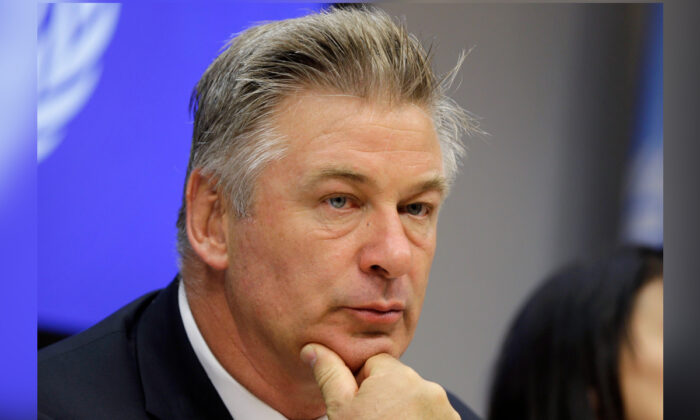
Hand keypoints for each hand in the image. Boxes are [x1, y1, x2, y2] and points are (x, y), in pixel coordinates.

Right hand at [300, 343, 460, 419]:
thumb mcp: (340, 410)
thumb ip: (329, 373)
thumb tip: (313, 349)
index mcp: (398, 375)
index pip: (375, 363)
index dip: (361, 384)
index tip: (359, 407)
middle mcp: (427, 387)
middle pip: (397, 381)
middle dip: (384, 398)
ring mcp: (444, 409)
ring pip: (414, 400)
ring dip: (403, 412)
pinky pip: (430, 415)